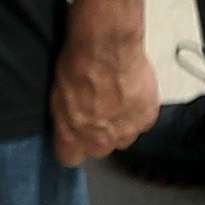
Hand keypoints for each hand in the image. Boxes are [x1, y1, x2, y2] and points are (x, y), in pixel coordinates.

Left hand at [49, 26, 156, 165]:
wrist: (106, 45)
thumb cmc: (78, 64)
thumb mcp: (57, 95)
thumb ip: (65, 120)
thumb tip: (68, 128)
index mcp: (73, 136)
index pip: (69, 158)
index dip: (71, 145)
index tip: (73, 136)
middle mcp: (101, 140)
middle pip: (99, 149)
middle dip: (97, 134)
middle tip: (97, 110)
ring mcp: (126, 131)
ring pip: (123, 138)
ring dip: (119, 123)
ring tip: (115, 98)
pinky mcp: (147, 118)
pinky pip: (141, 122)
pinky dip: (137, 111)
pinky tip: (129, 93)